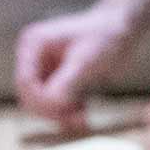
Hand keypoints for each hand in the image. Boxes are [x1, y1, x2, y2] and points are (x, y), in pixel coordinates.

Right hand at [15, 7, 134, 129]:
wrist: (123, 29)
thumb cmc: (106, 36)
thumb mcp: (86, 61)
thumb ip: (66, 84)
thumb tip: (51, 105)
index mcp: (34, 45)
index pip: (25, 82)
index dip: (41, 101)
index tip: (64, 111)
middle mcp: (34, 57)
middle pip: (30, 96)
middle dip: (51, 110)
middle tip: (76, 120)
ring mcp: (44, 70)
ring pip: (42, 105)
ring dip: (60, 115)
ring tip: (82, 119)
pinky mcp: (57, 81)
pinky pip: (55, 106)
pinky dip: (68, 114)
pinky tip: (84, 114)